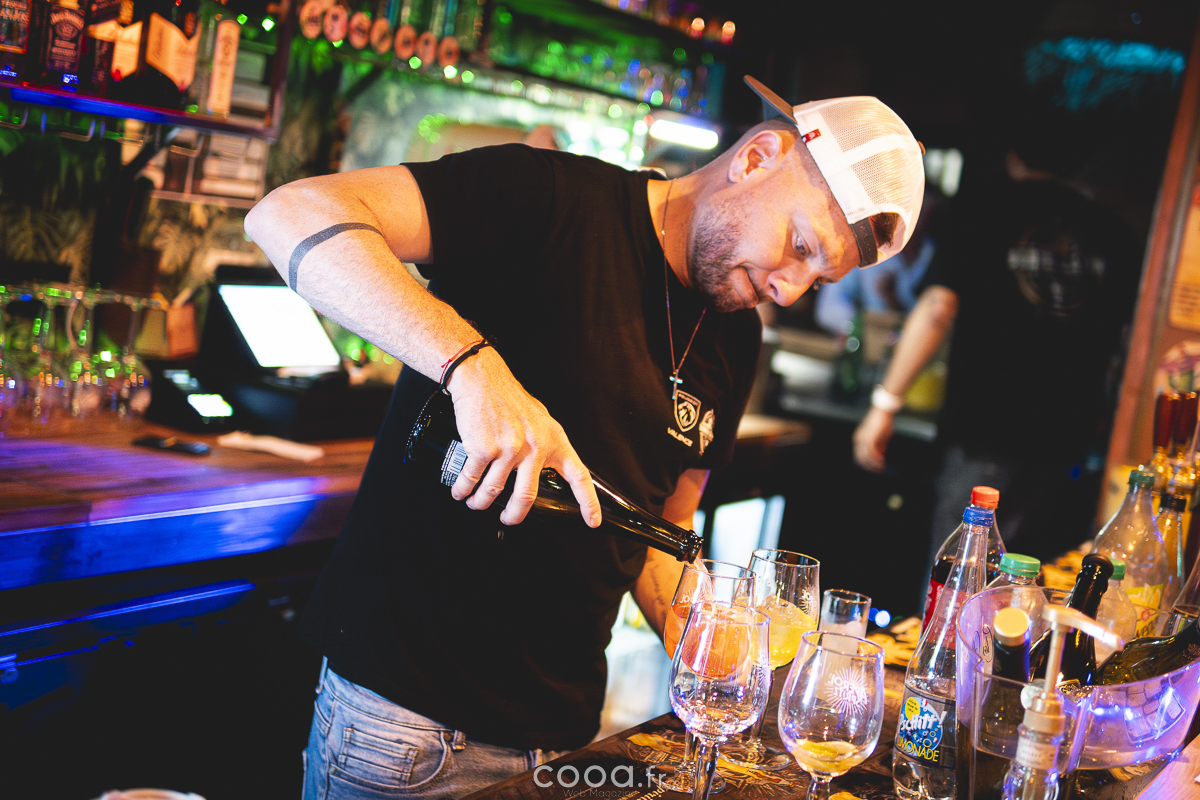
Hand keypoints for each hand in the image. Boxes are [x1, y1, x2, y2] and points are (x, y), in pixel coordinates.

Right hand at [444, 348, 601, 527]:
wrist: (483, 379)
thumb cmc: (510, 398)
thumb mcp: (540, 419)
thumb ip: (545, 444)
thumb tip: (545, 466)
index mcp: (554, 441)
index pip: (579, 476)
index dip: (588, 502)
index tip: (592, 521)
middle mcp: (535, 448)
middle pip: (527, 498)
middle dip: (515, 516)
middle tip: (509, 519)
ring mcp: (509, 449)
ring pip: (494, 493)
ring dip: (481, 503)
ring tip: (475, 502)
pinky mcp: (484, 449)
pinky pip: (472, 479)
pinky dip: (463, 489)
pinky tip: (460, 490)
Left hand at [853, 406, 894, 472]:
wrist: (884, 411)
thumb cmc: (883, 422)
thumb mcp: (881, 436)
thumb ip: (879, 445)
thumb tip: (880, 455)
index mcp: (859, 438)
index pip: (860, 454)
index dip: (867, 463)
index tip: (876, 468)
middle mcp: (859, 439)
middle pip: (860, 458)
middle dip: (870, 466)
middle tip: (879, 471)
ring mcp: (863, 439)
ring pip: (866, 457)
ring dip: (874, 464)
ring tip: (882, 468)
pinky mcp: (870, 439)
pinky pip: (872, 453)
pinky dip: (877, 460)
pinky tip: (883, 462)